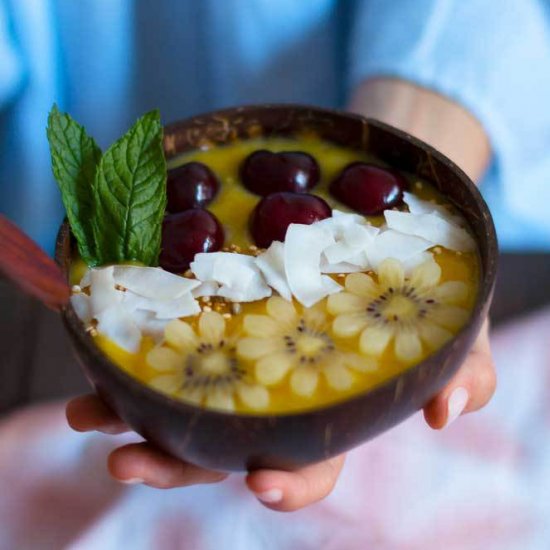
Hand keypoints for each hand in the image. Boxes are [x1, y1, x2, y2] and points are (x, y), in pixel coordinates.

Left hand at [65, 320, 493, 510]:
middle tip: (127, 458)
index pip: (311, 466)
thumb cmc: (419, 289)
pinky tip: (100, 343)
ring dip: (131, 413)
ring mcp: (241, 361)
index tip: (260, 482)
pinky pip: (170, 346)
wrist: (384, 226)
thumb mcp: (454, 326)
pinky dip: (133, 352)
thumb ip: (462, 370)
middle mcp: (276, 395)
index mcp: (330, 411)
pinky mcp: (219, 321)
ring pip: (181, 404)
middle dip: (174, 462)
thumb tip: (446, 413)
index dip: (288, 482)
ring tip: (86, 409)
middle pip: (222, 447)